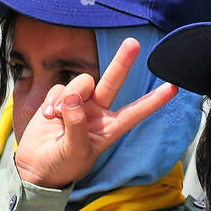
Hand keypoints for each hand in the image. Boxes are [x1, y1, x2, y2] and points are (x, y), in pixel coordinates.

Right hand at [14, 38, 176, 188]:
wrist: (36, 167)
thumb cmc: (62, 165)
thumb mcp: (74, 151)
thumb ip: (77, 125)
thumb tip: (73, 99)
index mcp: (110, 128)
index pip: (136, 112)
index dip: (154, 100)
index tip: (174, 87)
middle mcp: (98, 112)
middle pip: (112, 82)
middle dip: (122, 62)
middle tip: (133, 43)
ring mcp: (79, 103)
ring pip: (81, 83)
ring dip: (67, 96)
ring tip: (55, 118)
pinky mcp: (60, 98)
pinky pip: (60, 88)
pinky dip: (52, 100)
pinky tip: (47, 116)